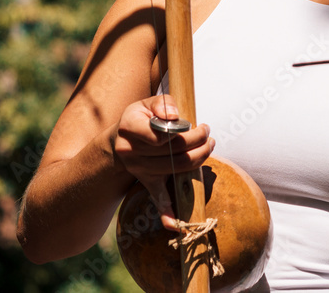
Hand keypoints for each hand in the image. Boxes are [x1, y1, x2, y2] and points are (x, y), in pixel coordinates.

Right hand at [112, 94, 214, 227]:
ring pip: (174, 168)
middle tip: (209, 134)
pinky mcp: (146, 181)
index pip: (160, 134)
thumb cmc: (140, 118)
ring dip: (198, 159)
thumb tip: (175, 116)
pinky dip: (166, 212)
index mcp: (130, 126)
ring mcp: (138, 169)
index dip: (183, 131)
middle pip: (172, 151)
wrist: (119, 141)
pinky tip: (175, 224)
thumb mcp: (147, 103)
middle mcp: (130, 150)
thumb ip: (163, 103)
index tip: (197, 125)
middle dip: (198, 142)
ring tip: (209, 145)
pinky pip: (157, 198)